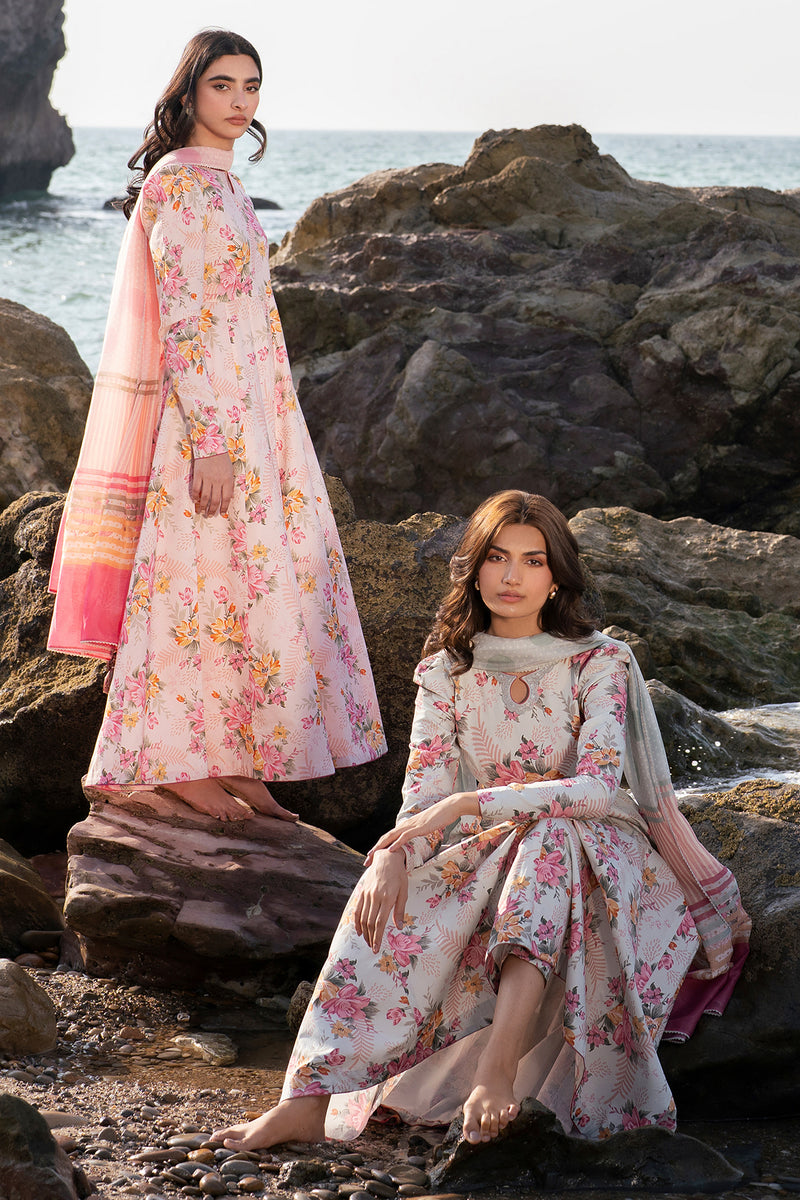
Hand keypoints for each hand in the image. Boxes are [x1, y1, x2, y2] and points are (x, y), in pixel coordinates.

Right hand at [192, 451, 233, 517]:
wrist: (211, 444)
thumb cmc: (222, 459)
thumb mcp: (230, 471)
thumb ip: (229, 484)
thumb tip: (229, 498)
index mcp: (227, 480)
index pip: (226, 498)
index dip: (224, 507)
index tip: (221, 513)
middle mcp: (217, 481)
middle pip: (215, 500)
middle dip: (212, 510)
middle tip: (209, 515)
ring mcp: (207, 478)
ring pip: (205, 497)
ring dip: (203, 506)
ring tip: (201, 511)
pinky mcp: (198, 474)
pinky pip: (196, 488)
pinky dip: (195, 496)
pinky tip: (195, 500)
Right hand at [353, 849, 408, 952]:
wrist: (387, 857)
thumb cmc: (399, 875)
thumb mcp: (404, 891)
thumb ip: (400, 910)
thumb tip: (399, 927)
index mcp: (387, 898)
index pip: (380, 923)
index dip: (377, 937)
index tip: (376, 948)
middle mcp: (375, 897)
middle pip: (370, 923)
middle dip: (371, 938)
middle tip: (372, 948)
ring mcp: (367, 894)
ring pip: (363, 918)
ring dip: (364, 932)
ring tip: (367, 941)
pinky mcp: (363, 891)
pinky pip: (358, 909)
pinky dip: (357, 921)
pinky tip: (359, 930)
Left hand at [364, 792, 478, 864]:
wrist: (450, 807)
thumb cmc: (440, 817)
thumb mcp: (426, 827)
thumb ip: (418, 832)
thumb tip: (415, 838)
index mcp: (407, 825)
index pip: (389, 837)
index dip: (379, 846)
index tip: (372, 857)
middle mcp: (406, 825)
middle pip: (386, 837)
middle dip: (375, 850)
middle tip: (366, 861)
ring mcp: (412, 825)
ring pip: (391, 837)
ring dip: (380, 847)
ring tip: (372, 856)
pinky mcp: (419, 828)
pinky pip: (405, 836)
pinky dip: (396, 843)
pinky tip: (390, 850)